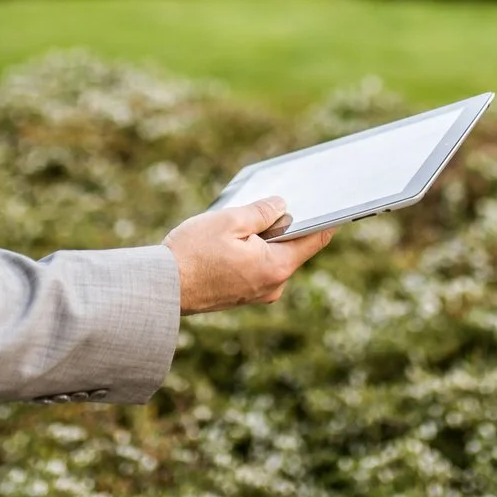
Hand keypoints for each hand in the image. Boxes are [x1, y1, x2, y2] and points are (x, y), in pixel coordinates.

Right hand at [163, 197, 334, 314]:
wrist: (161, 289)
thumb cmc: (193, 253)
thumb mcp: (230, 220)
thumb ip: (262, 211)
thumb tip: (282, 205)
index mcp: (276, 267)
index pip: (315, 239)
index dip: (326, 218)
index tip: (336, 202)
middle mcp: (272, 286)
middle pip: (291, 247)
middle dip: (284, 225)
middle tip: (274, 200)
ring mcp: (256, 294)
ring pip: (271, 257)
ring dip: (262, 238)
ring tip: (242, 219)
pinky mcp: (240, 296)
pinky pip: (255, 268)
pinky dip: (250, 252)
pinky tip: (230, 239)